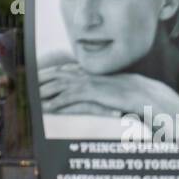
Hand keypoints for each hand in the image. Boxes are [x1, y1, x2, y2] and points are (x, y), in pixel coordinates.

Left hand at [38, 65, 178, 118]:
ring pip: (60, 86)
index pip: (71, 70)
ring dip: (46, 91)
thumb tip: (113, 99)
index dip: (56, 72)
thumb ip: (114, 92)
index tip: (45, 74)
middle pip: (61, 75)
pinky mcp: (92, 93)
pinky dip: (56, 103)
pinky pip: (69, 97)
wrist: (148, 96)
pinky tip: (47, 108)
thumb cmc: (141, 97)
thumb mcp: (124, 91)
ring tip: (33, 96)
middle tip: (30, 81)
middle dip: (44, 78)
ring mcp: (91, 84)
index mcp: (97, 75)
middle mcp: (91, 77)